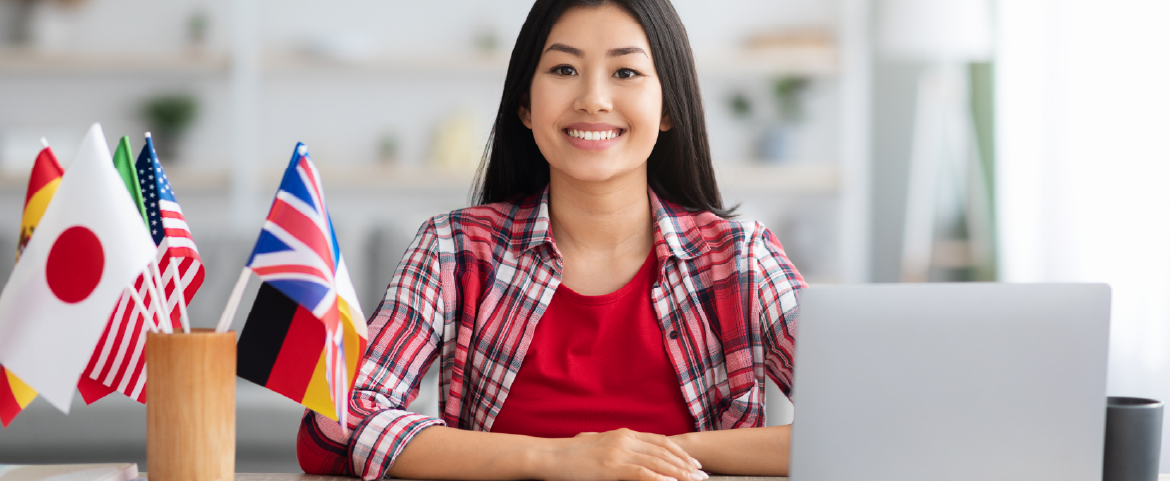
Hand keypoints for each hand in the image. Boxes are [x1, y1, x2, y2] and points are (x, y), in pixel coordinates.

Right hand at [539, 428, 708, 480]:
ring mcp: (618, 453)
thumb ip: (619, 448)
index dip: (680, 452)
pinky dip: (659, 479)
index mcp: (624, 434)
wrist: (549, 456)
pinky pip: (641, 474)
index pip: (661, 442)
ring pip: (657, 463)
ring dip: (679, 474)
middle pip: (664, 452)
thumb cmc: (572, 455)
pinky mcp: (611, 468)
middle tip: (702, 476)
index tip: (694, 463)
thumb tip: (633, 456)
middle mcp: (625, 439)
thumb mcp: (600, 445)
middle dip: (685, 465)